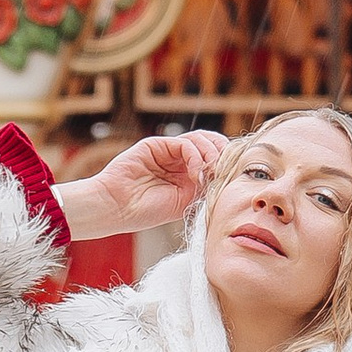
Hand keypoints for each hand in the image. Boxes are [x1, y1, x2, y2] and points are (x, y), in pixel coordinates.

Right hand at [59, 130, 219, 240]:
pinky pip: (185, 143)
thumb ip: (204, 187)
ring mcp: (168, 151)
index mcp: (188, 175)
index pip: (215, 160)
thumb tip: (226, 175)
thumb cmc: (147, 211)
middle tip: (226, 170)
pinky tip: (195, 172)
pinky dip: (196, 156)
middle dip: (223, 154)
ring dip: (211, 154)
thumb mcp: (185, 202)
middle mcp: (179, 161)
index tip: (234, 176)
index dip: (226, 163)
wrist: (117, 208)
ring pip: (200, 139)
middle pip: (211, 144)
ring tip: (209, 171)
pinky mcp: (157, 144)